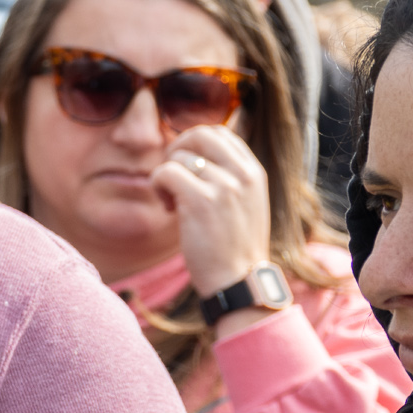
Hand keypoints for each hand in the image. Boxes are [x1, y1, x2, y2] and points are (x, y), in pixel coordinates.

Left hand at [153, 124, 275, 304]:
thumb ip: (230, 177)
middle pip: (199, 134)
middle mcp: (243, 174)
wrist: (239, 280)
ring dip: (166, 177)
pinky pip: (165, 173)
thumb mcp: (245, 203)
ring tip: (174, 203)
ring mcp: (224, 186)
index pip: (220, 132)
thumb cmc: (234, 246)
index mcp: (254, 172)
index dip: (194, 144)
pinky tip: (169, 208)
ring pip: (178, 156)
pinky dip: (157, 186)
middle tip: (173, 178)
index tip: (188, 168)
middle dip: (177, 150)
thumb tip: (198, 155)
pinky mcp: (201, 201)